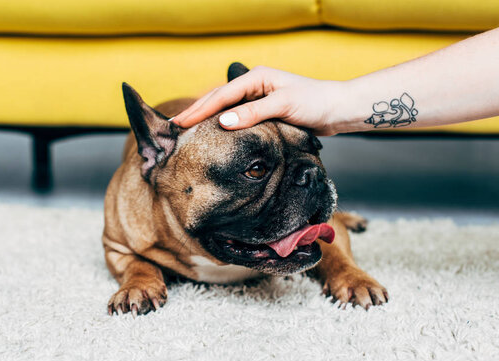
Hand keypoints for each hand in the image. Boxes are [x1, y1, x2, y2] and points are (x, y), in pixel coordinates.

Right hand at [171, 66, 344, 135]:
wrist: (336, 110)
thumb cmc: (314, 103)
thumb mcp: (283, 105)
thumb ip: (253, 113)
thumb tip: (223, 121)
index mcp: (256, 78)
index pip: (221, 96)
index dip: (199, 110)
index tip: (181, 123)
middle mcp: (254, 85)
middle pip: (218, 98)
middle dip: (196, 111)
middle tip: (174, 126)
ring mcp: (257, 97)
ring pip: (224, 107)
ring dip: (205, 117)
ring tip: (185, 129)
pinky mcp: (262, 110)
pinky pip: (235, 116)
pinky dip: (220, 123)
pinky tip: (211, 132)